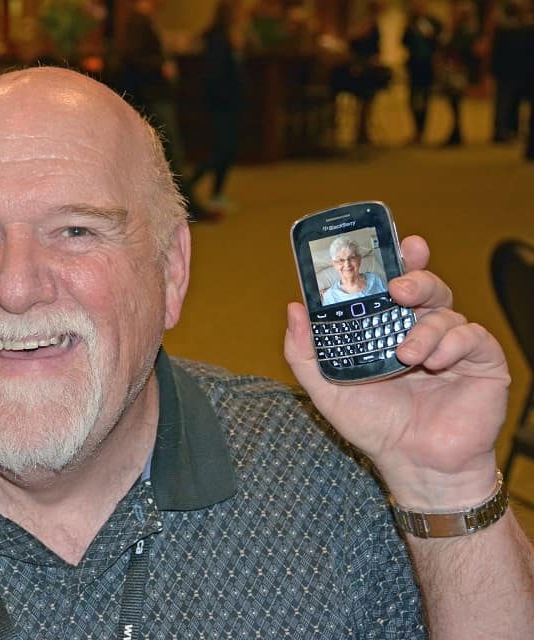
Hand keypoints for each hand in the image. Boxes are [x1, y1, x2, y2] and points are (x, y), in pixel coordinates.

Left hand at [284, 236, 509, 508]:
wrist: (414, 464)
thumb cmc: (374, 426)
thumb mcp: (326, 389)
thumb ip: (306, 351)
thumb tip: (294, 308)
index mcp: (386, 330)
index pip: (391, 286)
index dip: (393, 262)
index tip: (392, 246)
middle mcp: (420, 330)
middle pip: (424, 287)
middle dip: (414, 277)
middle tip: (399, 287)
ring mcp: (452, 345)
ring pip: (445, 310)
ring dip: (424, 328)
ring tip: (406, 356)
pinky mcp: (482, 362)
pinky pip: (473, 336)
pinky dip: (452, 344)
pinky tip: (435, 364)